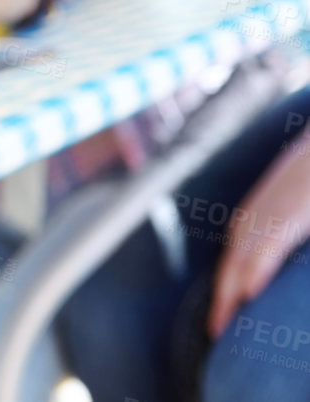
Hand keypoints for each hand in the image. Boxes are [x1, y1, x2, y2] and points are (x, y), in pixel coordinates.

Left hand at [208, 132, 309, 337]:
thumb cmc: (304, 183)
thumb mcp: (286, 215)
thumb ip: (275, 238)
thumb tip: (275, 256)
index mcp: (249, 224)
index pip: (230, 265)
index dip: (223, 294)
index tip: (218, 324)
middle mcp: (248, 223)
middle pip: (229, 268)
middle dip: (221, 302)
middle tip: (215, 333)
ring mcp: (264, 220)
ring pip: (240, 263)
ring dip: (230, 294)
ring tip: (224, 324)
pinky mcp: (283, 217)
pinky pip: (265, 248)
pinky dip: (254, 271)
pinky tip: (249, 293)